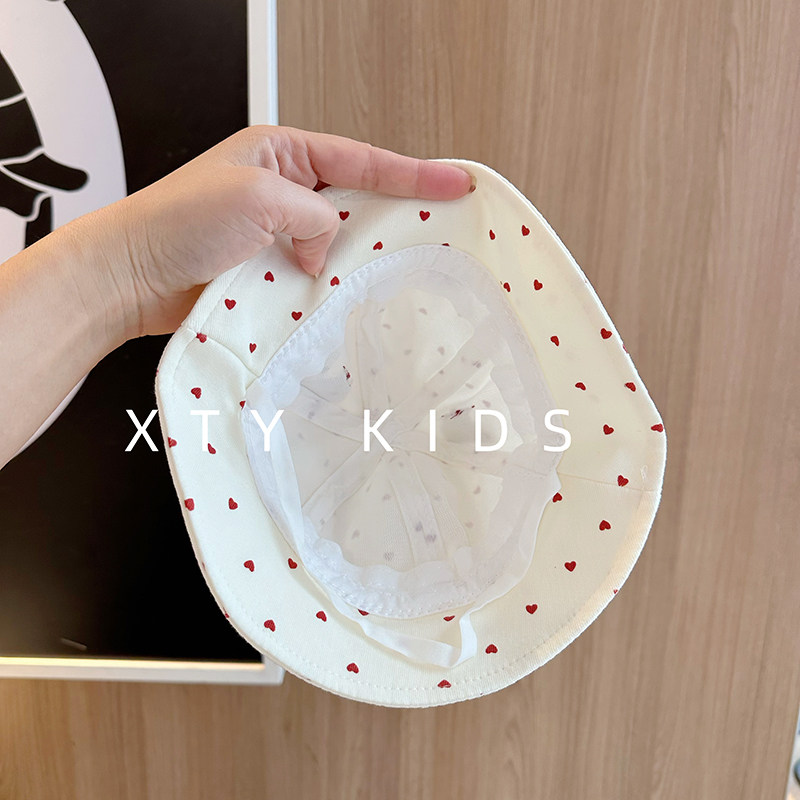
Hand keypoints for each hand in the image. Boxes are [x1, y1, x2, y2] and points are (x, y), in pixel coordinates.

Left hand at [82, 126, 472, 338]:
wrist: (130, 278)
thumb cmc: (177, 223)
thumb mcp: (258, 198)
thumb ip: (311, 216)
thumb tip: (324, 247)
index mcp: (280, 152)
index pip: (361, 160)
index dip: (413, 173)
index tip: (455, 182)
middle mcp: (281, 188)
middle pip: (355, 200)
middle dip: (393, 215)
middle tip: (438, 229)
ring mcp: (274, 231)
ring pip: (336, 243)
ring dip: (354, 257)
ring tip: (387, 267)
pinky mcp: (266, 269)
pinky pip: (313, 274)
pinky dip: (327, 284)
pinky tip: (339, 294)